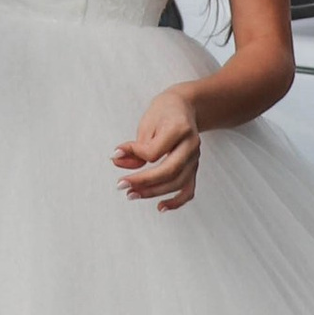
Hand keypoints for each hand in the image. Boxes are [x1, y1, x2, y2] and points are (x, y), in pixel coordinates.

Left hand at [113, 79, 205, 209]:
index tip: (119, 153)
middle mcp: (191, 144)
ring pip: (178, 183)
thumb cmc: (163, 112)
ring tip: (132, 194)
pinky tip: (160, 207)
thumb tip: (118, 162)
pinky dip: (176, 201)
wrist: (184, 107)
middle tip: (122, 186)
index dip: (135, 154)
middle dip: (143, 182)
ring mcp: (195, 158)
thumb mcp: (146, 124)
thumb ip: (135, 146)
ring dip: (153, 192)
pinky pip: (188, 189)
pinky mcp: (194, 167)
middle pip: (169, 171)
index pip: (155, 151)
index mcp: (179, 128)